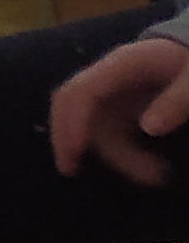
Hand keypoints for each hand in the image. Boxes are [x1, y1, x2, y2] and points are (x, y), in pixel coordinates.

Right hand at [53, 35, 188, 184]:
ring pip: (92, 123)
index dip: (72, 121)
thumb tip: (149, 129)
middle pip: (70, 103)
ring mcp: (111, 90)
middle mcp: (107, 76)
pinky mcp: (120, 104)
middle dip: (65, 135)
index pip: (83, 90)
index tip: (73, 152)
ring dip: (115, 154)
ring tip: (157, 177)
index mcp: (121, 64)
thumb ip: (176, 101)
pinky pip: (109, 130)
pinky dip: (124, 153)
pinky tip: (152, 169)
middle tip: (69, 169)